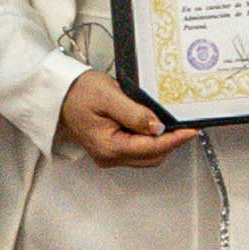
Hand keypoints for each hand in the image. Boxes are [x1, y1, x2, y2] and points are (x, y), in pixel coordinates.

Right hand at [54, 73, 187, 169]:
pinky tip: (152, 124)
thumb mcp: (109, 96)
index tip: (191, 130)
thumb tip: (157, 127)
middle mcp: (109, 156)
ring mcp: (109, 154)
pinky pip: (136, 149)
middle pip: (152, 156)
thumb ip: (135, 114)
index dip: (175, 139)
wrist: (57, 93)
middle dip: (171, 142)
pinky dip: (148, 139)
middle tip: (185, 124)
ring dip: (160, 141)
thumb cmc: (77, 92)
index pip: (152, 148)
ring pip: (146, 155)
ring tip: (169, 122)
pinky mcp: (109, 148)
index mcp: (109, 147)